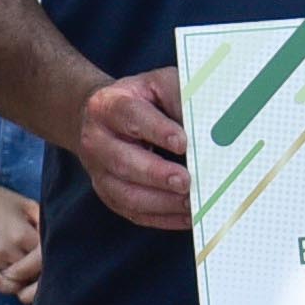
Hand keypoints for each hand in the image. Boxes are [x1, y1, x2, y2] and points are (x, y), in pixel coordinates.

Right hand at [0, 173, 44, 298]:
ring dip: (26, 280)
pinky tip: (13, 279)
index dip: (54, 260)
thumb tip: (63, 239)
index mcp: (22, 233)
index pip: (47, 258)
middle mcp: (7, 249)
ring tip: (29, 271)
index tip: (53, 258)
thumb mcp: (25, 204)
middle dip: (41, 272)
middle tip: (42, 268)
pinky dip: (9, 286)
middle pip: (34, 273)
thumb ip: (45, 221)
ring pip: (19, 281)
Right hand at [73, 64, 191, 235]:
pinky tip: (186, 216)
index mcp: (107, 105)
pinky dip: (162, 218)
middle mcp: (96, 140)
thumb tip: (208, 123)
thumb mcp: (157, 85)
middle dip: (157, 174)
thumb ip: (179, 97)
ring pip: (126, 193)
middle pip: (123, 160)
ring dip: (161, 202)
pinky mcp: (108, 193)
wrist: (100, 117)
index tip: (182, 142)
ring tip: (191, 202)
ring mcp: (98, 171)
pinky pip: (133, 212)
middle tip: (186, 181)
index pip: (130, 116)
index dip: (156, 130)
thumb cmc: (140, 101)